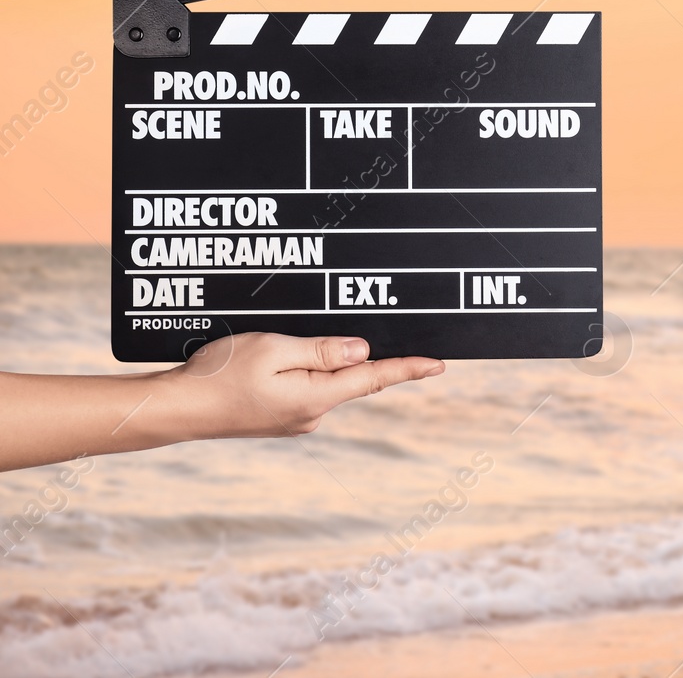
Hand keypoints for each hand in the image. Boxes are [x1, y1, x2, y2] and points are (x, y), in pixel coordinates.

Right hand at [160, 333, 442, 438]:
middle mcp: (311, 414)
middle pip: (351, 377)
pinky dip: (306, 370)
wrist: (176, 408)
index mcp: (316, 398)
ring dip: (326, 360)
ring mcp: (294, 419)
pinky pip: (305, 388)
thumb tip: (363, 351)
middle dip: (361, 354)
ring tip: (301, 340)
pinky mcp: (278, 418)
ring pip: (325, 382)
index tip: (440, 363)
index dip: (409, 368)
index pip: (374, 377)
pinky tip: (285, 356)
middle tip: (370, 327)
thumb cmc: (220, 374)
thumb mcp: (275, 350)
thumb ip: (322, 350)